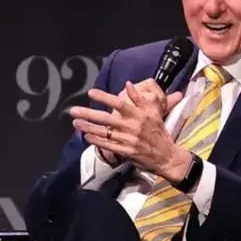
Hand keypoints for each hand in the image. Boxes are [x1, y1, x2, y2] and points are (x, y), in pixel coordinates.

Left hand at [69, 80, 191, 180]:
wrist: (166, 156)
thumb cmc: (159, 132)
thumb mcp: (155, 112)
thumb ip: (140, 98)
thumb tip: (128, 84)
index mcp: (140, 114)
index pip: (119, 103)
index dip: (104, 97)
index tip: (91, 92)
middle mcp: (133, 126)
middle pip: (107, 118)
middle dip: (89, 114)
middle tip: (74, 110)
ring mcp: (129, 140)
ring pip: (105, 132)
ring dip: (89, 127)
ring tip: (76, 122)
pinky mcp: (126, 152)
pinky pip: (109, 145)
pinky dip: (97, 141)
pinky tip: (86, 136)